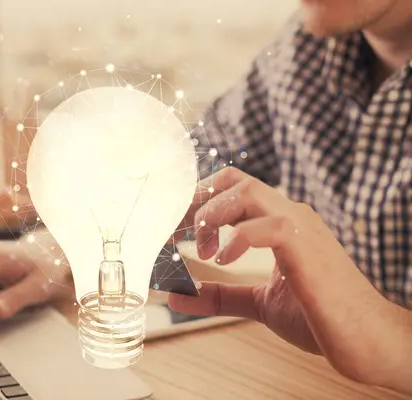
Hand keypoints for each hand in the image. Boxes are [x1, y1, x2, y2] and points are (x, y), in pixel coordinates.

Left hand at [168, 167, 411, 391]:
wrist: (365, 339)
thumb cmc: (318, 317)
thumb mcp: (258, 302)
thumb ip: (219, 296)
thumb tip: (175, 296)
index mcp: (279, 222)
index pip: (233, 188)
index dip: (198, 201)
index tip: (174, 228)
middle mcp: (290, 214)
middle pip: (234, 180)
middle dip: (197, 201)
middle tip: (176, 232)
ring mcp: (300, 225)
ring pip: (248, 190)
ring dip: (213, 215)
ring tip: (203, 250)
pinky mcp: (305, 245)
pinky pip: (267, 224)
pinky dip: (237, 239)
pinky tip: (223, 262)